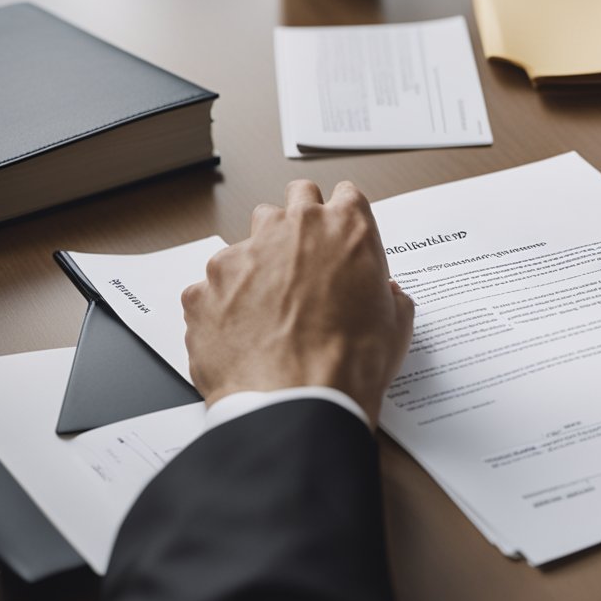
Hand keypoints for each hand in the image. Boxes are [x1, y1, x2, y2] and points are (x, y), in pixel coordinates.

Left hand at [181, 181, 414, 425]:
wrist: (297, 405)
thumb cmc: (350, 365)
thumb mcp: (396, 325)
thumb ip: (390, 295)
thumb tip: (385, 293)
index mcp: (345, 228)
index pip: (345, 195)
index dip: (343, 219)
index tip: (340, 238)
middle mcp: (291, 228)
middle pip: (294, 200)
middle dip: (299, 225)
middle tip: (307, 264)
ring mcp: (241, 255)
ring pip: (248, 242)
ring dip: (259, 266)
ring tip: (270, 313)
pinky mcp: (204, 288)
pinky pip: (212, 288)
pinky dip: (225, 306)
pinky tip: (243, 337)